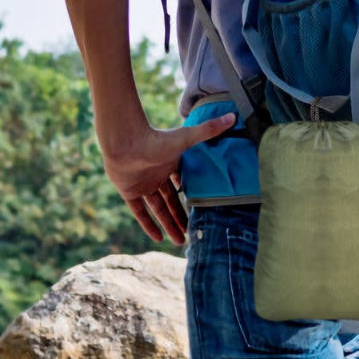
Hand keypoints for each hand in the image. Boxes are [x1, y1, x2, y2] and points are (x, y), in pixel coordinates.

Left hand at [101, 114, 236, 244]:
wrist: (124, 141)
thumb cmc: (156, 138)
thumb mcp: (187, 138)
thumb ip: (210, 130)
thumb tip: (234, 116)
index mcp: (171, 164)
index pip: (182, 185)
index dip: (191, 198)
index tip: (201, 211)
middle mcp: (157, 175)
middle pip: (171, 201)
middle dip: (181, 218)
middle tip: (191, 235)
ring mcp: (142, 184)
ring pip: (158, 209)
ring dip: (168, 224)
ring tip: (179, 241)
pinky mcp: (128, 191)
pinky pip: (140, 211)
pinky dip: (148, 224)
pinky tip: (158, 238)